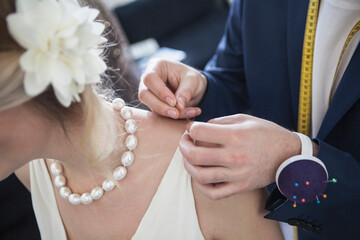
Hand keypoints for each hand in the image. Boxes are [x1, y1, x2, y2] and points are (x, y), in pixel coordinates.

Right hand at [139, 59, 206, 118]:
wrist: (194, 88)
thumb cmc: (192, 78)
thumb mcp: (194, 80)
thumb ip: (186, 91)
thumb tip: (180, 105)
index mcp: (156, 66)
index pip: (150, 78)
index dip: (160, 91)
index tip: (174, 102)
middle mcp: (149, 80)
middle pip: (144, 94)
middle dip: (160, 106)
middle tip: (176, 113)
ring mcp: (149, 93)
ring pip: (149, 106)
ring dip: (166, 113)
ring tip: (185, 114)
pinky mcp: (153, 105)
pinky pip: (158, 113)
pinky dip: (172, 117)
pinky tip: (188, 114)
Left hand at [179, 114, 300, 199]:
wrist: (289, 155)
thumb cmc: (266, 133)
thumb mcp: (244, 119)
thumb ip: (219, 122)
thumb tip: (198, 129)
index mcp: (236, 135)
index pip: (199, 132)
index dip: (190, 129)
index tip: (192, 129)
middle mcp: (235, 156)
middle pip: (194, 155)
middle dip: (183, 146)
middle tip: (185, 142)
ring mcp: (237, 174)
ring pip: (200, 175)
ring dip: (188, 166)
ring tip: (189, 158)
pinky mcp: (240, 187)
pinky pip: (213, 193)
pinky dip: (201, 186)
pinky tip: (200, 175)